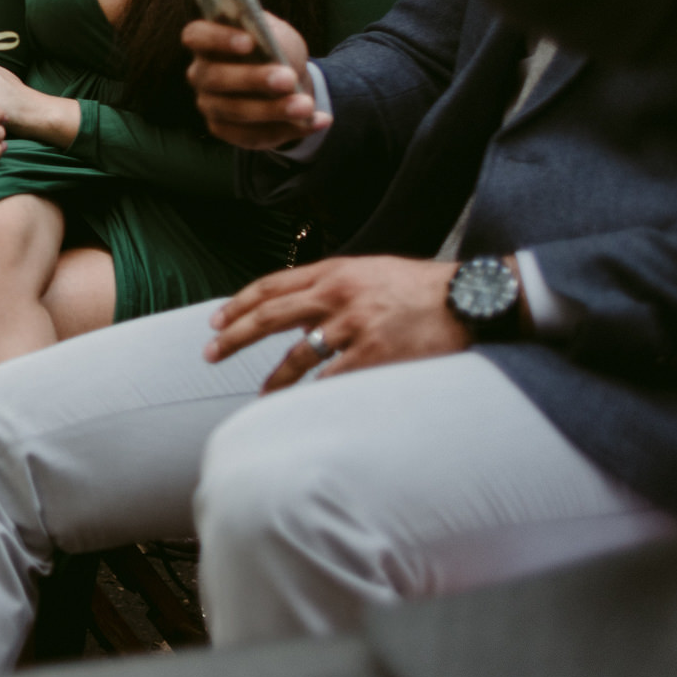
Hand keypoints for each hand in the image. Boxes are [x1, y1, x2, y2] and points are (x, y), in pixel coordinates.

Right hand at [183, 13, 323, 149]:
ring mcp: (210, 104)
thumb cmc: (276, 49)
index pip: (195, 36)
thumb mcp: (278, 34)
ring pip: (234, 112)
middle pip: (215, 78)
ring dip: (273, 110)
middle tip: (287, 79)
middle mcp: (201, 74)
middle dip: (252, 79)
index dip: (217, 38)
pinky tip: (315, 121)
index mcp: (207, 42)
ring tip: (306, 105)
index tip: (249, 42)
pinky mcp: (225, 130)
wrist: (287, 80)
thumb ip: (271, 35)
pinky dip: (287, 130)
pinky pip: (251, 135)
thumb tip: (272, 46)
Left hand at [204, 255, 468, 392]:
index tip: (215, 321)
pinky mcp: (376, 353)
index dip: (239, 304)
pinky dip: (316, 392)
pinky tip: (305, 403)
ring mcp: (355, 325)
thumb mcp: (368, 272)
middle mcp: (337, 295)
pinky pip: (334, 378)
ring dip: (275, 379)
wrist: (467, 297)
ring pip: (298, 355)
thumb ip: (331, 288)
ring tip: (262, 395)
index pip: (271, 286)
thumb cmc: (417, 287)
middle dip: (234, 337)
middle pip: (270, 316)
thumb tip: (298, 313)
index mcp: (333, 272)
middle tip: (209, 354)